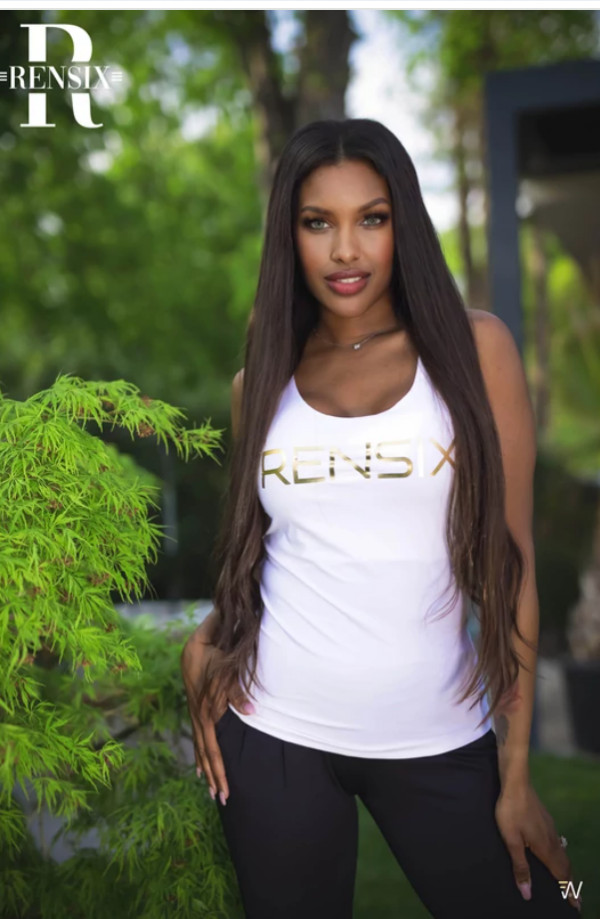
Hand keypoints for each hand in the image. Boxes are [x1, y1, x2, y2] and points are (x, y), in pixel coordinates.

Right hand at [180, 628, 253, 805]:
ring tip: (213, 791)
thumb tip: (253, 711)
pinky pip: (198, 736)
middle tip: (224, 800)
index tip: (227, 786)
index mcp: (204, 708)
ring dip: (208, 768)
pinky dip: (200, 754)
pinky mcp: (196, 707)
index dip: (219, 766)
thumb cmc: (217, 649)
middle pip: (205, 751)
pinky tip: (201, 768)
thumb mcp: (226, 666)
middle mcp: (198, 713)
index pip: (211, 745)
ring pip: (200, 746)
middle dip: (215, 775)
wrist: (199, 637)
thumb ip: (237, 690)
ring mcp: (195, 710)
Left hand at [495, 782, 580, 912]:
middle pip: (565, 866)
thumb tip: (527, 893)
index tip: (576, 905)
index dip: (568, 891)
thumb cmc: (511, 811)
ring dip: (566, 870)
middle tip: (575, 898)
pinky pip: (558, 844)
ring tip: (566, 880)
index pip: (561, 875)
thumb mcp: (512, 841)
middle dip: (570, 883)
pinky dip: (560, 856)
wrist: (516, 783)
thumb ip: (520, 866)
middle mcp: (552, 839)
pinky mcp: (546, 820)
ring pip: (562, 854)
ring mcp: (550, 828)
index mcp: (545, 848)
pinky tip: (554, 853)